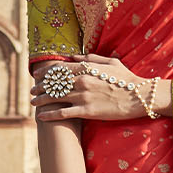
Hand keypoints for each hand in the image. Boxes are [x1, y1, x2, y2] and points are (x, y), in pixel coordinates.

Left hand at [31, 53, 149, 123]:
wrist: (140, 96)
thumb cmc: (127, 79)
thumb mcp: (110, 62)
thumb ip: (90, 58)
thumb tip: (73, 56)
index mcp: (86, 68)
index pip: (59, 68)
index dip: (45, 72)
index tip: (38, 76)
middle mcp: (81, 81)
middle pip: (53, 83)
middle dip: (40, 87)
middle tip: (32, 91)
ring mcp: (83, 96)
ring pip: (55, 97)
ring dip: (41, 100)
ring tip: (33, 102)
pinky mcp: (87, 111)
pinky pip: (63, 113)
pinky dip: (50, 115)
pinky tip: (41, 116)